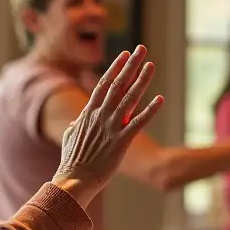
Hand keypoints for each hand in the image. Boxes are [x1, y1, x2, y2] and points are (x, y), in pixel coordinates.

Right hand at [54, 46, 162, 195]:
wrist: (74, 180)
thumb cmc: (71, 162)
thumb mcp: (69, 139)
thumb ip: (75, 127)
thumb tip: (76, 122)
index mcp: (88, 113)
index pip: (104, 84)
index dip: (116, 68)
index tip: (124, 54)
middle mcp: (100, 116)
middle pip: (118, 84)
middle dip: (131, 65)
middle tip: (142, 49)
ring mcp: (111, 128)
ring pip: (129, 99)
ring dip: (141, 81)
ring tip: (151, 66)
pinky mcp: (121, 142)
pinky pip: (138, 123)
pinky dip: (150, 111)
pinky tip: (160, 99)